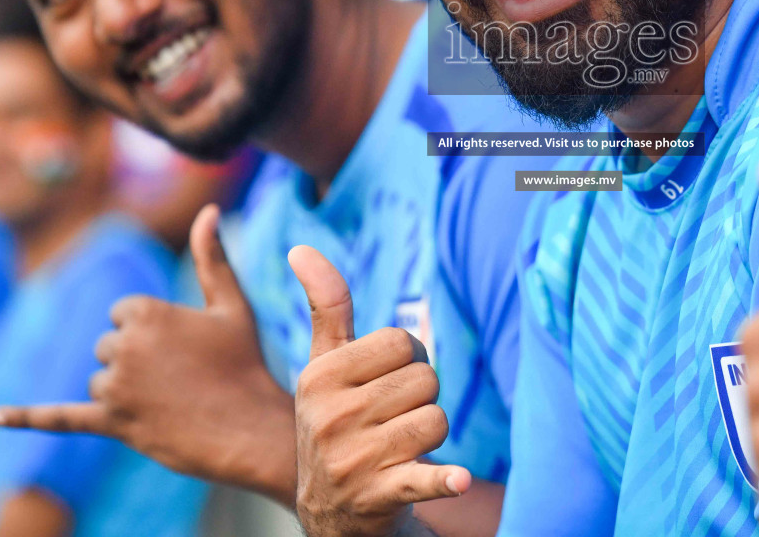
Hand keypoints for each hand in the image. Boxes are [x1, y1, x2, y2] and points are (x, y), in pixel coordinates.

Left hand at [0, 205, 296, 500]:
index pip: (122, 314)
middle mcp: (124, 345)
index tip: (183, 346)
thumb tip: (208, 210)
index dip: (152, 331)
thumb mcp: (231, 304)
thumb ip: (212, 257)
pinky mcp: (111, 422)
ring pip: (99, 380)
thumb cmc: (243, 361)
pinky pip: (60, 417)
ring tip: (170, 400)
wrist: (248, 428)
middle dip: (137, 360)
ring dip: (125, 389)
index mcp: (147, 312)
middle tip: (181, 376)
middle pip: (108, 346)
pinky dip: (25, 417)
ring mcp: (115, 386)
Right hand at [289, 245, 468, 536]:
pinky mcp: (379, 495)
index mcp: (319, 377)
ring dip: (431, 434)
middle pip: (425, 379)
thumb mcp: (325, 367)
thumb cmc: (337, 421)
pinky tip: (458, 480)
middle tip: (394, 419)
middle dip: (421, 397)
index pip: (401, 341)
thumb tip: (301, 248)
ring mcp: (354, 459)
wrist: (331, 512)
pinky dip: (444, 481)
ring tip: (401, 448)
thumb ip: (325, 308)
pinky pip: (424, 478)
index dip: (408, 358)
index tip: (386, 380)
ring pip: (436, 419)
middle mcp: (331, 418)